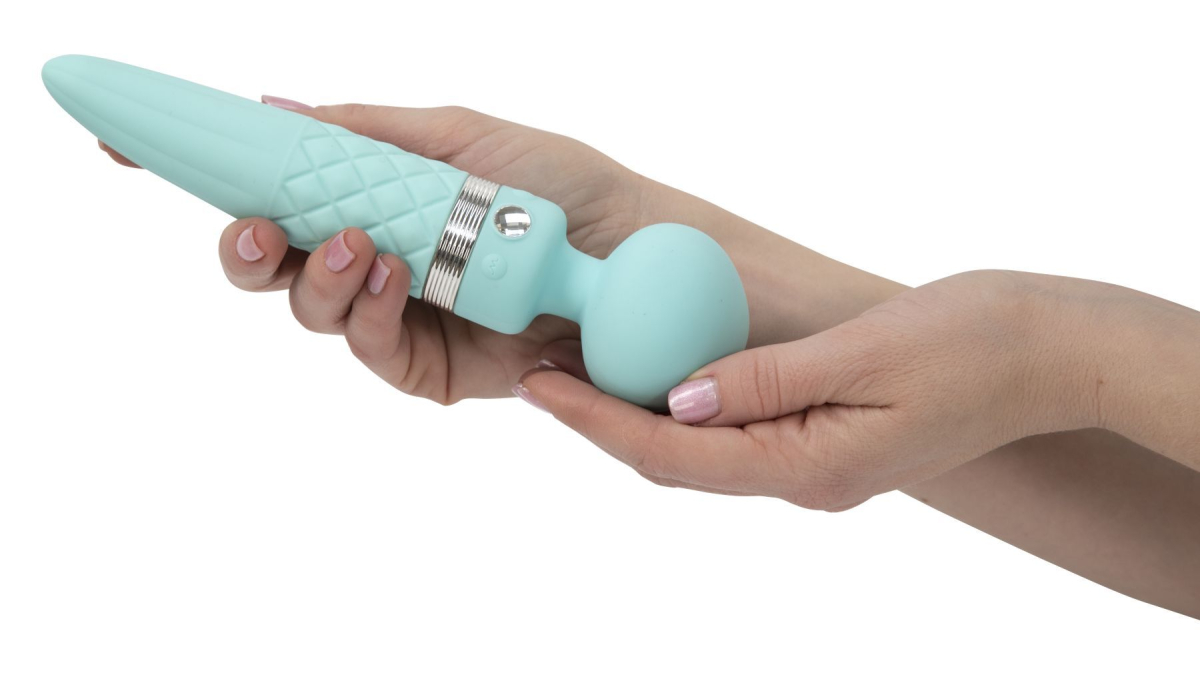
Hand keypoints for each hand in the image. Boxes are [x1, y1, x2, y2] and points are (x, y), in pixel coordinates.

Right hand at [98, 100, 901, 404]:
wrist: (649, 261)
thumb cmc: (569, 190)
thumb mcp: (467, 141)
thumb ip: (370, 134)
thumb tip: (276, 110)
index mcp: (379, 195)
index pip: (277, 184)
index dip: (208, 170)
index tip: (132, 148)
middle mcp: (379, 256)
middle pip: (276, 259)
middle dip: (247, 244)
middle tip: (252, 227)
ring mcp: (402, 317)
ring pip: (314, 310)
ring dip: (316, 278)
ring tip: (358, 246)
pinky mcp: (431, 370)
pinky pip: (371, 349)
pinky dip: (366, 313)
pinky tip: (390, 275)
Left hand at [518, 270, 1130, 508]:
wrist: (1048, 355)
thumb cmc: (971, 344)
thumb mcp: (863, 353)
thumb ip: (765, 378)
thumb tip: (677, 394)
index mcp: (812, 467)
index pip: (678, 453)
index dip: (601, 424)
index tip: (541, 389)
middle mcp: (806, 478)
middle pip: (679, 460)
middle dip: (605, 423)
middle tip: (542, 378)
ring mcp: (816, 465)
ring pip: (704, 450)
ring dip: (638, 416)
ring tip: (580, 374)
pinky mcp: (824, 440)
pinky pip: (736, 433)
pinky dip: (687, 406)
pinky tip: (659, 372)